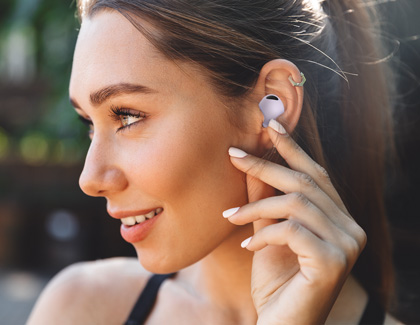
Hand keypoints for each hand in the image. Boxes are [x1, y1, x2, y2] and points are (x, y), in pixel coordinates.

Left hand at [224, 119, 366, 324]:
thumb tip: (252, 162)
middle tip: (234, 155)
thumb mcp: (267, 233)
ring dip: (256, 207)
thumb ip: (265, 201)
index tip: (270, 126)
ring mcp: (347, 245)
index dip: (293, 148)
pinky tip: (247, 248)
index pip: (316, 175)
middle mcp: (350, 228)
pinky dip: (264, 234)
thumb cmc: (275, 281)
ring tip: (230, 217)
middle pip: (305, 183)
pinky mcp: (333, 262)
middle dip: (266, 165)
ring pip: (296, 204)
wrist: (281, 324)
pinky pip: (291, 230)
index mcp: (338, 219)